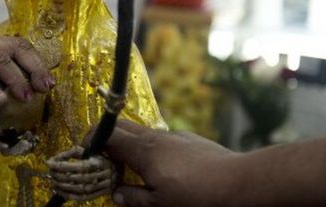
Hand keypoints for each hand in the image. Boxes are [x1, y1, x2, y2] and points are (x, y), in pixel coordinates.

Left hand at [0, 33, 53, 128]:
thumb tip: (4, 100)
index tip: (25, 98)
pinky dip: (31, 63)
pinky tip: (40, 78)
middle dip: (33, 67)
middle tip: (45, 88)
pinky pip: (18, 51)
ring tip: (47, 84)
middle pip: (15, 47)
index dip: (15, 78)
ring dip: (36, 64)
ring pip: (20, 46)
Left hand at [47, 145, 116, 200]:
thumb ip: (72, 152)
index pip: (80, 166)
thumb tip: (56, 159)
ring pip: (80, 189)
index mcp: (99, 162)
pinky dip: (68, 195)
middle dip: (61, 175)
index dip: (64, 165)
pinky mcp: (98, 195)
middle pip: (79, 178)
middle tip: (50, 172)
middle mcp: (102, 175)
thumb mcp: (88, 151)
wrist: (116, 169)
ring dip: (63, 186)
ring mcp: (102, 187)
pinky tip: (58, 190)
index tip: (50, 162)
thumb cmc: (97, 158)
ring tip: (53, 181)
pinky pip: (81, 198)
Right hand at [95, 120, 239, 206]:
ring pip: (141, 131)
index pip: (107, 134)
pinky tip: (159, 167)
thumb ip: (133, 198)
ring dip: (129, 143)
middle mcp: (155, 137)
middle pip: (121, 126)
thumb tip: (116, 194)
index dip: (91, 140)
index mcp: (143, 151)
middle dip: (106, 137)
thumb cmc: (196, 196)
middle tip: (101, 157)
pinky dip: (149, 147)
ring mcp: (173, 135)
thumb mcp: (160, 205)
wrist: (240, 182)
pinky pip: (160, 138)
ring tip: (129, 166)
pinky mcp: (189, 139)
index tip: (85, 153)